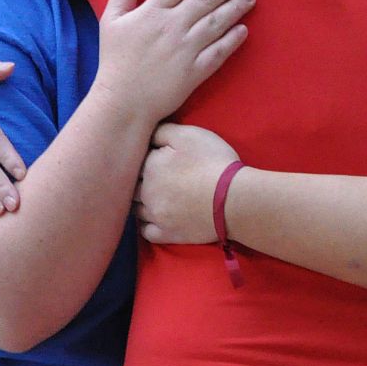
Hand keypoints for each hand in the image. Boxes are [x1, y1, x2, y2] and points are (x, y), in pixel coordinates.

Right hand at [91, 0, 252, 125]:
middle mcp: (172, 27)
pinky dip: (232, 40)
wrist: (123, 102)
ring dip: (236, 8)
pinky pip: (218, 52)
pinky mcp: (195, 72)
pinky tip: (244, 29)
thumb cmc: (115, 60)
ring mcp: (185, 50)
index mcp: (152, 12)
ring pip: (216, 23)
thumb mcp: (111, 21)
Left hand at [135, 121, 240, 245]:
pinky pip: (146, 232)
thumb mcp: (188, 134)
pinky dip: (148, 225)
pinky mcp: (167, 234)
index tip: (157, 158)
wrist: (233, 199)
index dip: (146, 158)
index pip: (135, 160)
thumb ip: (162, 131)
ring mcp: (155, 216)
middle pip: (132, 185)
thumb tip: (146, 134)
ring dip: (141, 202)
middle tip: (157, 177)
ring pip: (136, 208)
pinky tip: (157, 217)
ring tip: (156, 196)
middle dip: (139, 180)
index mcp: (149, 166)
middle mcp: (145, 192)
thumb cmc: (212, 162)